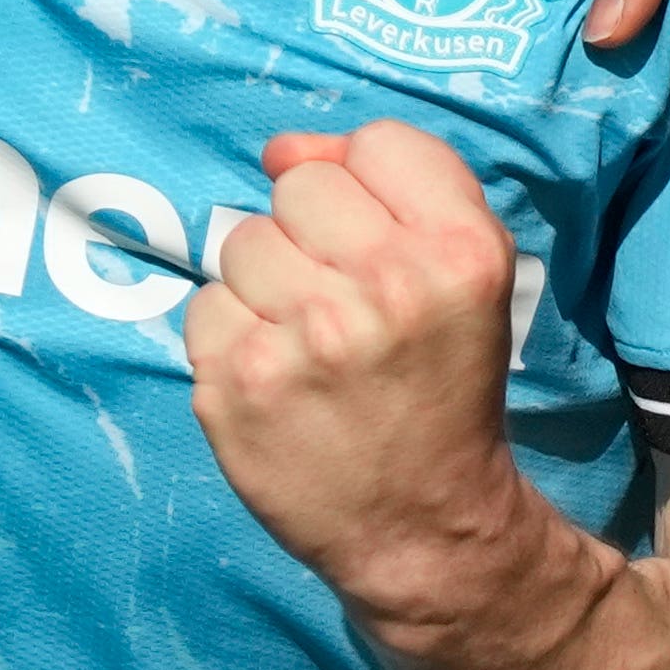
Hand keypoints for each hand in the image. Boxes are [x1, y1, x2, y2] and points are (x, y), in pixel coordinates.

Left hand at [187, 124, 541, 630]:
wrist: (424, 524)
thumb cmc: (442, 387)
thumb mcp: (465, 279)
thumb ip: (396, 187)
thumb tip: (282, 148)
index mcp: (459, 253)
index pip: (377, 144)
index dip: (369, 186)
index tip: (377, 241)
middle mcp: (386, 288)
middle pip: (301, 187)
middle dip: (312, 235)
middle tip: (343, 303)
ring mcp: (305, 339)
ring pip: (242, 242)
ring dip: (266, 285)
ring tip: (309, 344)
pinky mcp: (237, 384)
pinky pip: (204, 306)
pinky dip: (231, 338)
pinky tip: (276, 378)